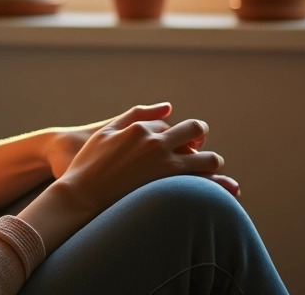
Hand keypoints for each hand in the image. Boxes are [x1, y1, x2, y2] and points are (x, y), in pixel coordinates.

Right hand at [56, 103, 235, 212]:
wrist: (81, 197)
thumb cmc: (88, 164)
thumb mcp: (107, 132)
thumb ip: (136, 115)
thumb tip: (168, 106)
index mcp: (141, 128)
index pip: (169, 124)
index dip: (173, 133)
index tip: (175, 142)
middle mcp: (157, 143)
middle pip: (194, 131)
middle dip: (199, 135)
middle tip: (199, 147)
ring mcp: (165, 166)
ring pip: (207, 159)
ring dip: (212, 162)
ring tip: (211, 168)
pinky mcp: (170, 188)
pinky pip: (203, 183)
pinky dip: (217, 184)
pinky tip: (223, 188)